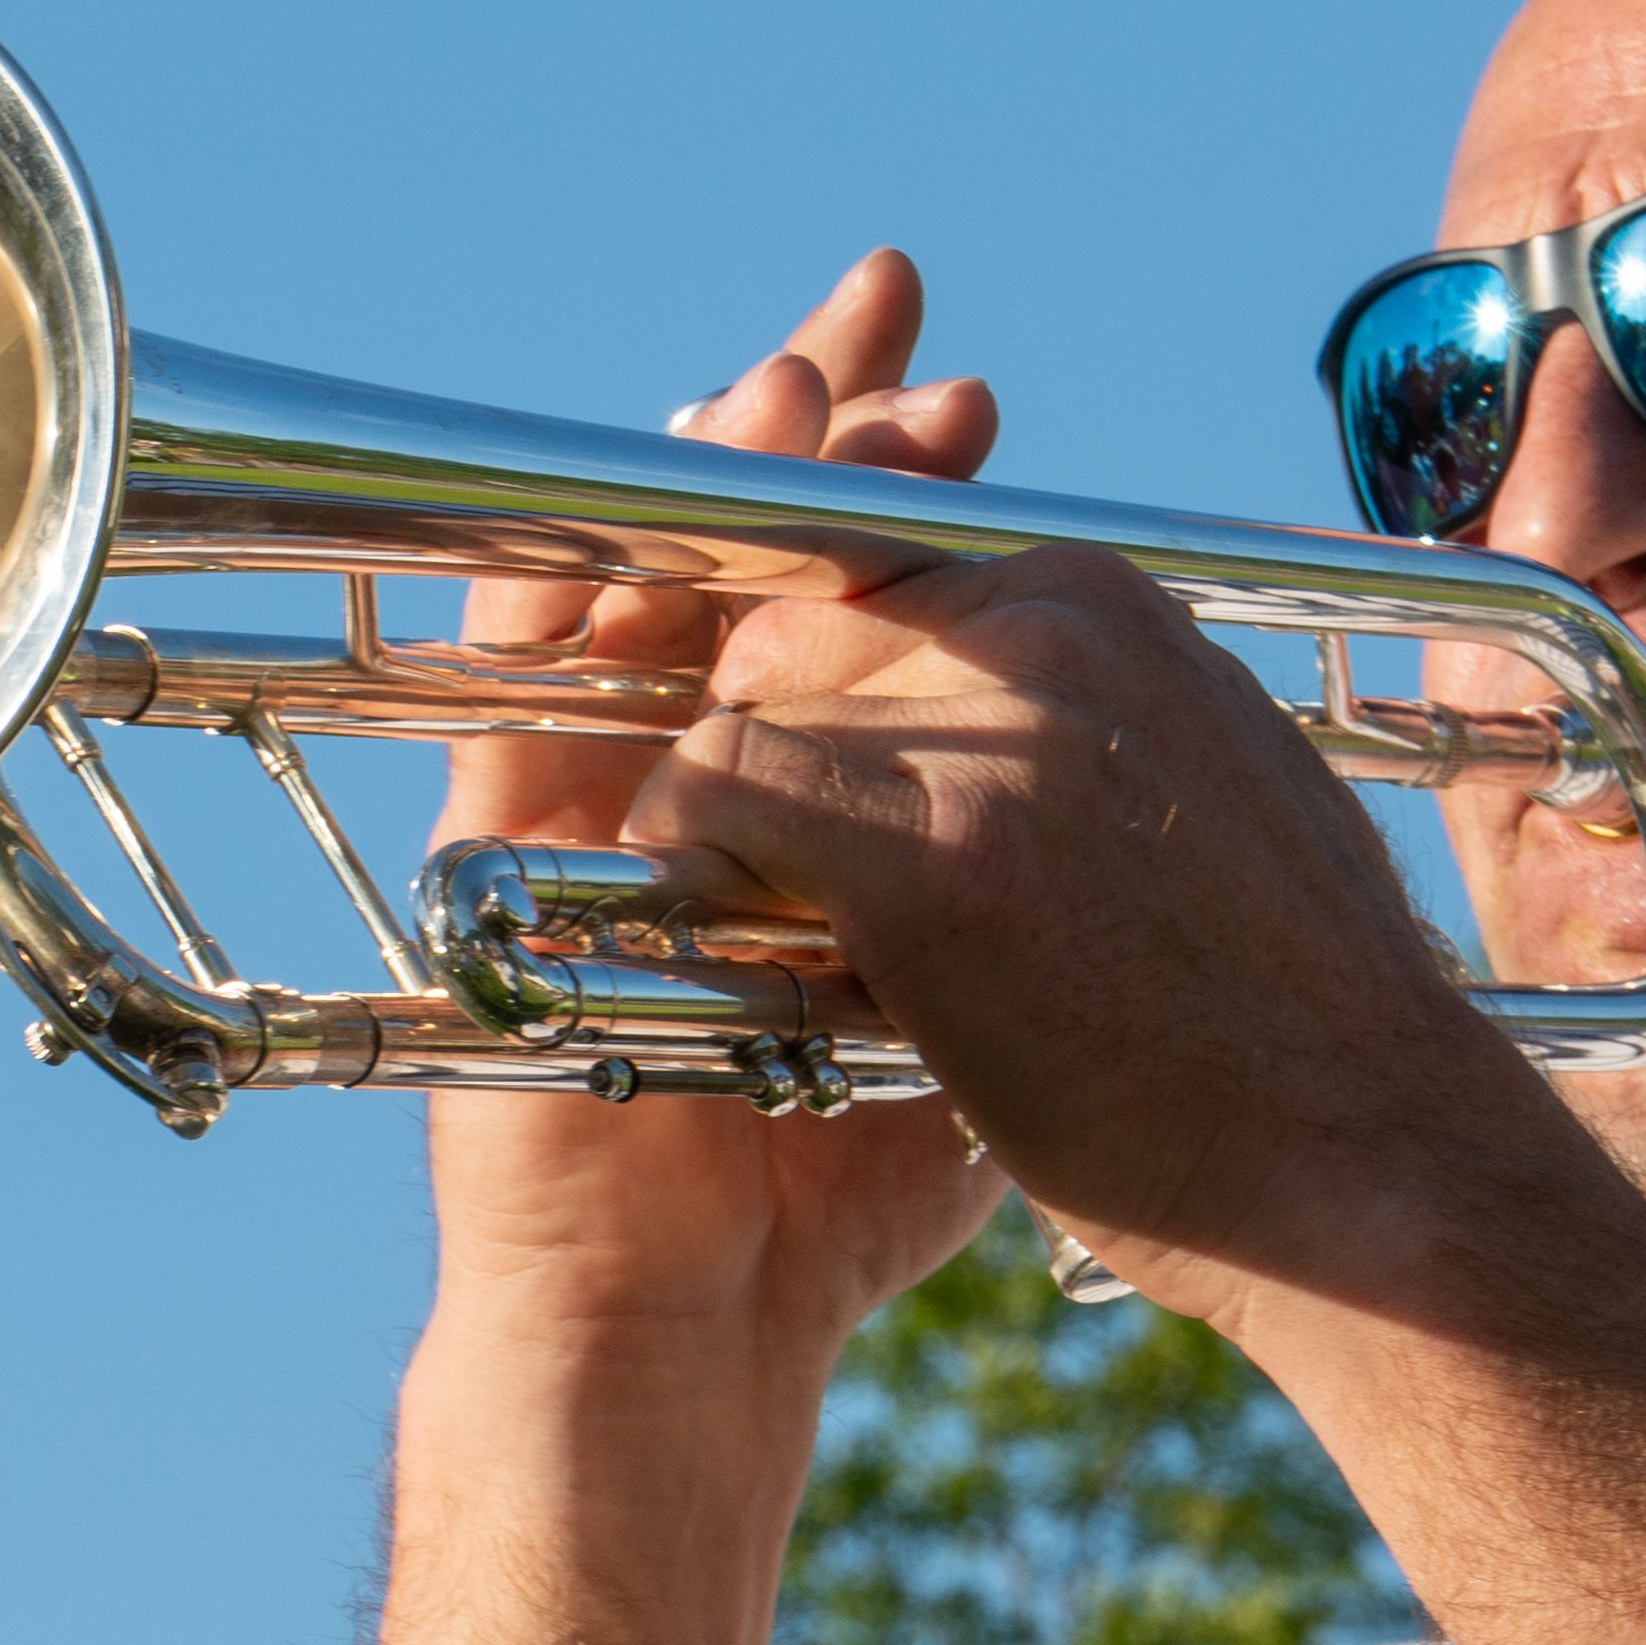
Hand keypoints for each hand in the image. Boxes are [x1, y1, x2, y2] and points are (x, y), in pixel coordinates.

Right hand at [426, 251, 1008, 1359]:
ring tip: (778, 373)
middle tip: (889, 318)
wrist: (692, 1326)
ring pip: (635, 590)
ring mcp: (595, 804)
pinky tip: (629, 497)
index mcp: (818, 807)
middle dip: (817, 433)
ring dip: (700, 473)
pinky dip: (570, 578)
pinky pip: (518, 683)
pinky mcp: (508, 851)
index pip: (849, 600)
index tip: (975, 408)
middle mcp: (699, 782)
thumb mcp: (966, 1024)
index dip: (902, 495)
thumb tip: (1137, 807)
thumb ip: (1008, 917)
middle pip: (745, 556)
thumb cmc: (824, 1197)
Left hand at [618, 523, 1541, 1338]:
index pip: (884, 590)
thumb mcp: (1204, 808)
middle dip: (778, 758)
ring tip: (819, 954)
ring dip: (747, 834)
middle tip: (806, 897)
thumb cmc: (1287, 1032)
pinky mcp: (920, 844)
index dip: (830, 703)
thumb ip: (1088, 741)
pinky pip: (713, 797)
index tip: (830, 810)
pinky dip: (702, 872)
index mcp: (1110, 600)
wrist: (1369, 1160)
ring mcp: (987, 721)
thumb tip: (987, 754)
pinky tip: (762, 966)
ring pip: (747, 711)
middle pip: (800, 636)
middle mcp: (1048, 620)